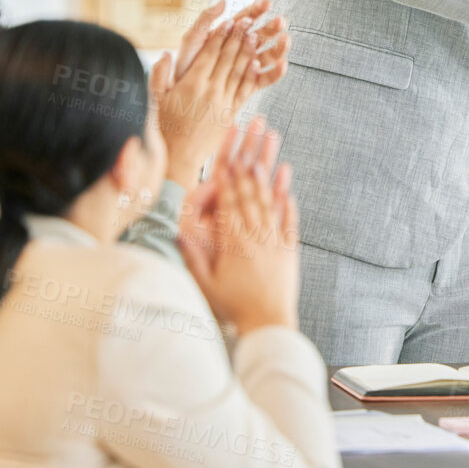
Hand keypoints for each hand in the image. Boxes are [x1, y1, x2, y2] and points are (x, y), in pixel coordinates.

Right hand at [155, 0, 291, 187]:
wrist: (179, 155)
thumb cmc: (164, 126)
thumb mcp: (156, 98)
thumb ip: (160, 74)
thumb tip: (166, 53)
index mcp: (192, 83)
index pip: (210, 53)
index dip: (220, 36)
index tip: (229, 20)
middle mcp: (210, 90)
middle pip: (227, 58)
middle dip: (238, 37)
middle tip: (247, 21)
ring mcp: (223, 101)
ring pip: (239, 71)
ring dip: (248, 52)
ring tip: (256, 35)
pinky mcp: (232, 112)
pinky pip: (244, 90)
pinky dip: (251, 75)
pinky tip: (258, 63)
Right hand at [178, 118, 300, 335]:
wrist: (269, 324)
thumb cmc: (233, 308)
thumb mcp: (206, 285)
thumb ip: (194, 258)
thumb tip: (179, 233)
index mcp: (235, 243)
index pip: (229, 203)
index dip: (228, 178)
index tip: (227, 156)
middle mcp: (257, 237)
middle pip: (250, 196)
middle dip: (248, 166)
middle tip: (249, 143)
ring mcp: (275, 242)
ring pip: (270, 204)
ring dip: (268, 178)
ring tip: (267, 155)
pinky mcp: (289, 251)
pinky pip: (289, 222)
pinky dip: (288, 203)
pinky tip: (287, 187)